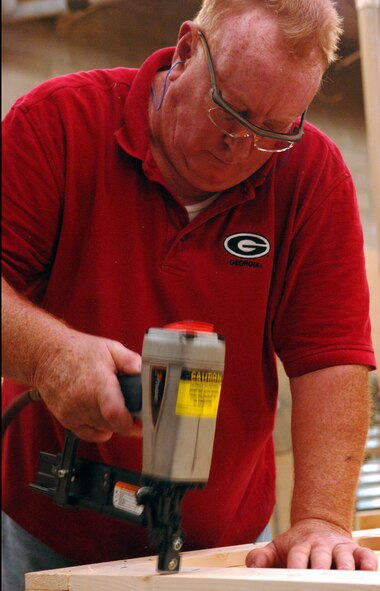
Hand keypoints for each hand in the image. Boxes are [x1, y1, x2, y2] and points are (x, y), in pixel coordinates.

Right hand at [33, 328, 141, 441]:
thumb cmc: (78, 351)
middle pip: (113, 424)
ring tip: (111, 402)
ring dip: (112, 422)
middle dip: (126, 418)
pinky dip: (100, 428)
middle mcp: (83, 401)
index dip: (131, 423)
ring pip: (103, 430)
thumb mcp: (110, 348)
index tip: (140, 421)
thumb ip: (131, 361)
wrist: (46, 355)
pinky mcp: (66, 420)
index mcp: (97, 383)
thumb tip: (147, 373)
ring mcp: (72, 413)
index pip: (114, 414)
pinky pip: (90, 434)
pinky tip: (101, 413)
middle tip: (130, 404)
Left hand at [245, 519, 377, 570]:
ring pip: (344, 556)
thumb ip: (263, 557)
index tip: (293, 579)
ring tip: (344, 576)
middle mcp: (321, 546)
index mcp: (300, 546)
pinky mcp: (355, 550)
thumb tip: (251, 566)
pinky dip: (368, 562)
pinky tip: (369, 571)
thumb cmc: (297, 546)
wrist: (318, 526)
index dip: (296, 568)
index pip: (297, 556)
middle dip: (320, 569)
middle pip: (321, 557)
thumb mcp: (278, 548)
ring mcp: (339, 547)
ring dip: (344, 566)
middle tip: (318, 581)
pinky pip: (365, 555)